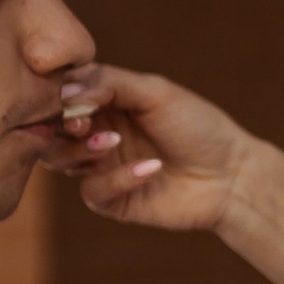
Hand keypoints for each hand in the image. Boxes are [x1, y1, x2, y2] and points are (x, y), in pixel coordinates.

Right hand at [33, 63, 252, 233]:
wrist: (232, 174)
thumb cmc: (198, 125)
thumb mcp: (156, 92)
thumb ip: (110, 82)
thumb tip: (66, 90)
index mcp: (105, 101)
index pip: (62, 94)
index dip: (58, 95)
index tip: (70, 96)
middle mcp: (98, 132)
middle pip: (51, 127)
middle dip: (61, 124)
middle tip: (82, 122)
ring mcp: (103, 167)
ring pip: (61, 160)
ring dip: (83, 149)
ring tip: (113, 141)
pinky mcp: (113, 201)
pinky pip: (93, 191)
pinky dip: (117, 178)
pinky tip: (151, 168)